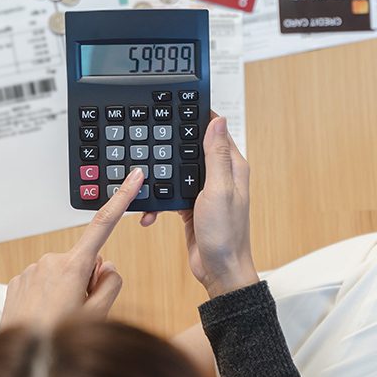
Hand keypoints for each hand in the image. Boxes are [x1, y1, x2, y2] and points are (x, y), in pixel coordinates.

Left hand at [0, 168, 142, 328]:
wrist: (21, 359)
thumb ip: (111, 283)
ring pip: (62, 274)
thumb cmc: (59, 339)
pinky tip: (43, 316)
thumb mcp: (99, 314)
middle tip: (80, 309)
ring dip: (66, 290)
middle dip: (87, 280)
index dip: (122, 199)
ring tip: (58, 317)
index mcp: (74, 267)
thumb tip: (106, 266)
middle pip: (84, 262)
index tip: (133, 177)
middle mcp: (51, 261)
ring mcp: (32, 270)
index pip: (104, 225)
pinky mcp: (18, 280)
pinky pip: (43, 282)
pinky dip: (47, 296)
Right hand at [143, 115, 257, 297]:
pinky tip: (149, 211)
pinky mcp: (191, 206)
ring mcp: (205, 192)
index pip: (214, 131)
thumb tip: (218, 120)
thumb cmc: (225, 234)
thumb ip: (216, 156)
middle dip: (172, 144)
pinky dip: (158, 200)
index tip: (177, 104)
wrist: (219, 272)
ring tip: (144, 176)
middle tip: (151, 135)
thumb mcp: (219, 190)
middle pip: (191, 148)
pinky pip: (170, 194)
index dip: (196, 117)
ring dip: (161, 176)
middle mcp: (220, 176)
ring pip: (177, 171)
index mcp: (232, 167)